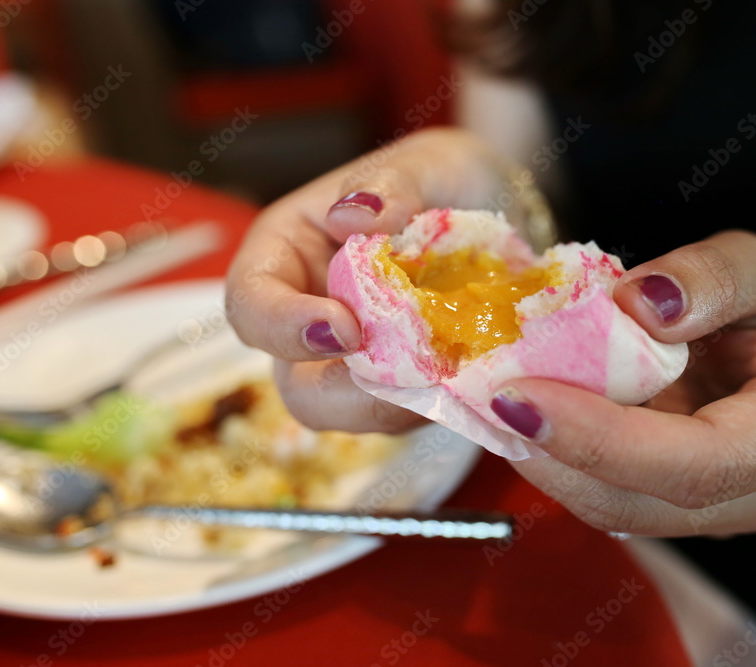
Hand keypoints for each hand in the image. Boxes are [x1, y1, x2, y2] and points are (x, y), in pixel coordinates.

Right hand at [226, 128, 515, 432]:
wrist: (503, 212)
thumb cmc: (444, 180)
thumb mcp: (425, 164)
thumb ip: (393, 183)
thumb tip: (350, 213)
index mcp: (289, 252)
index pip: (251, 302)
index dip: (283, 325)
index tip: (345, 327)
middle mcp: (314, 316)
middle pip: (298, 385)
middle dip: (345, 394)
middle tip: (405, 373)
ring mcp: (359, 361)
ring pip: (356, 412)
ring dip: (403, 402)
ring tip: (456, 366)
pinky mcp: (407, 386)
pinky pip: (410, 413)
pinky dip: (440, 402)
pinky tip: (475, 373)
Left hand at [494, 231, 755, 536]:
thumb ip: (711, 278)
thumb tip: (636, 305)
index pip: (707, 460)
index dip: (607, 438)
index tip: (523, 396)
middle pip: (654, 502)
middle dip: (559, 459)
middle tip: (489, 402)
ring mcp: (735, 514)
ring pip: (626, 512)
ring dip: (551, 465)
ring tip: (498, 407)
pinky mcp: (691, 513)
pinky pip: (618, 501)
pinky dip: (565, 465)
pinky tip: (530, 420)